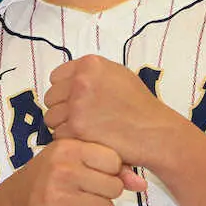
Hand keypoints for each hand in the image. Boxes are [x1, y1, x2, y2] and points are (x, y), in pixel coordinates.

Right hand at [1, 139, 134, 205]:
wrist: (16, 202)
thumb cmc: (52, 175)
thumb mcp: (75, 161)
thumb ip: (111, 168)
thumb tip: (142, 185)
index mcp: (68, 148)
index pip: (113, 160)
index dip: (111, 170)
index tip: (96, 172)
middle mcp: (63, 169)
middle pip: (114, 187)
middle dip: (106, 193)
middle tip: (87, 191)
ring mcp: (59, 195)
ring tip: (79, 203)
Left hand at [44, 55, 180, 186]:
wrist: (155, 132)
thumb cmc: (139, 105)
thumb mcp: (118, 75)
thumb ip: (91, 73)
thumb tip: (67, 79)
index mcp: (90, 64)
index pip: (55, 77)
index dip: (64, 91)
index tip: (74, 101)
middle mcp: (81, 81)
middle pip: (51, 98)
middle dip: (62, 109)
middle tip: (81, 119)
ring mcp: (78, 104)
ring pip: (51, 118)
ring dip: (64, 126)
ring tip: (85, 130)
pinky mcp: (77, 127)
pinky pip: (58, 135)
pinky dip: (70, 140)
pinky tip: (87, 140)